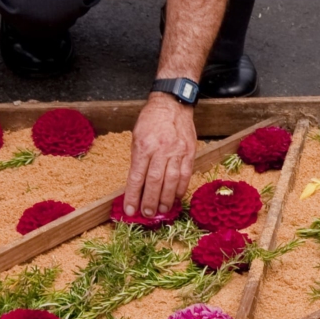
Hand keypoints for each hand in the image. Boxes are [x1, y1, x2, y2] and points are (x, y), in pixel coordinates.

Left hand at [125, 93, 197, 217]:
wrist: (172, 104)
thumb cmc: (151, 120)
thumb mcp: (137, 137)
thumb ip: (138, 159)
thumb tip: (137, 184)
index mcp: (144, 146)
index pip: (136, 177)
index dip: (132, 196)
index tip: (129, 209)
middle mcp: (161, 150)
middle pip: (155, 181)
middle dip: (150, 201)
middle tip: (147, 214)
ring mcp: (177, 151)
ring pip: (172, 181)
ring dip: (166, 199)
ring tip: (161, 210)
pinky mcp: (190, 152)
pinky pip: (186, 174)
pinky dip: (181, 188)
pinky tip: (175, 197)